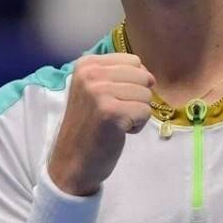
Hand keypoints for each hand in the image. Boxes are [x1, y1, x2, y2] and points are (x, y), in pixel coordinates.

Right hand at [47, 53, 154, 195]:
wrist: (72, 161)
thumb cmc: (89, 127)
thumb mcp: (95, 90)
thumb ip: (118, 75)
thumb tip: (150, 75)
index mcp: (86, 64)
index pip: (133, 61)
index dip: (132, 83)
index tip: (111, 100)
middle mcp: (91, 74)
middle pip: (142, 76)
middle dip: (136, 98)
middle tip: (115, 114)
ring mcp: (100, 92)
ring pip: (146, 95)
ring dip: (137, 113)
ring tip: (115, 123)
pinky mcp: (111, 112)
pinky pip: (145, 112)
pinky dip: (137, 126)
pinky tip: (118, 132)